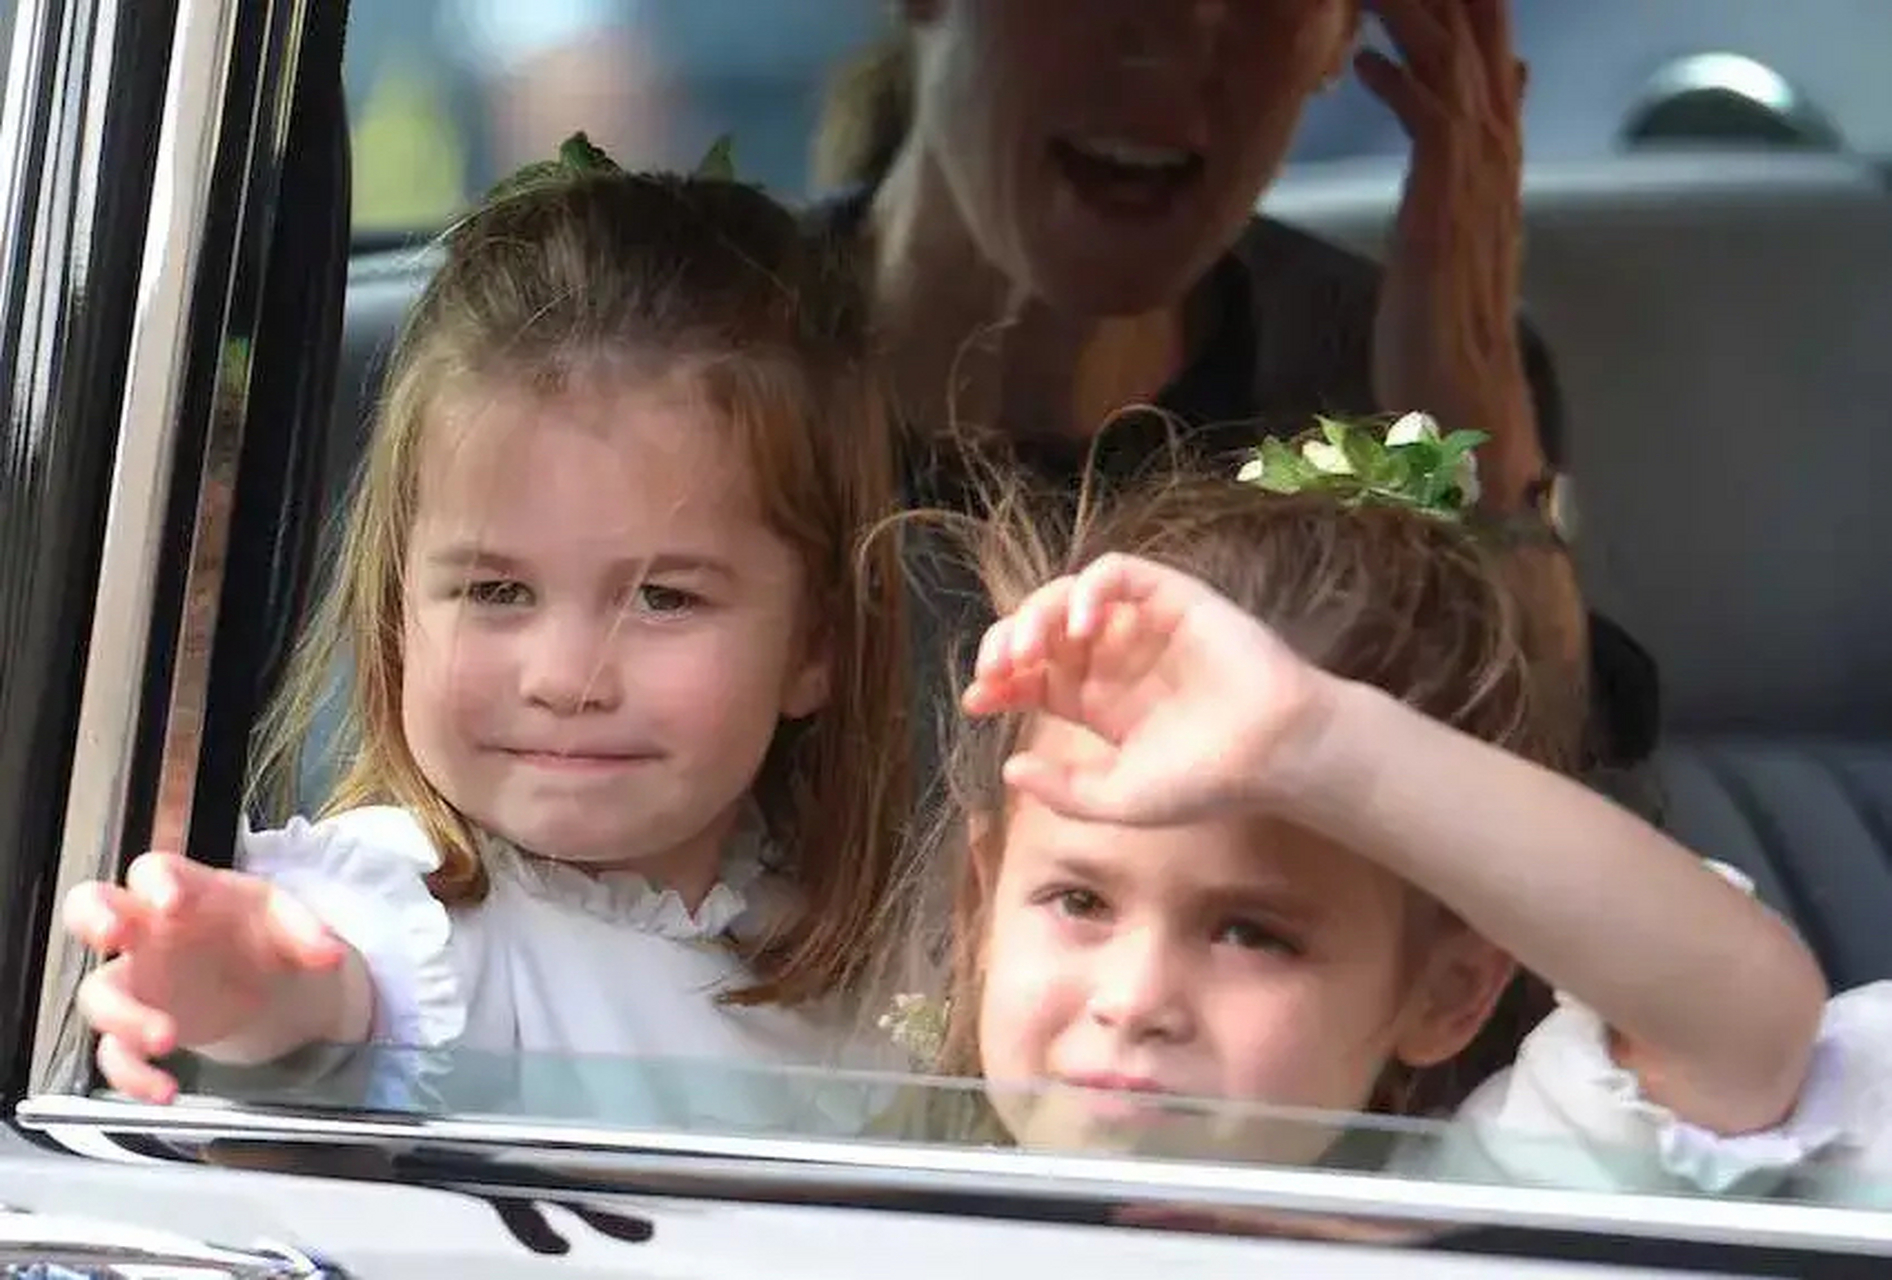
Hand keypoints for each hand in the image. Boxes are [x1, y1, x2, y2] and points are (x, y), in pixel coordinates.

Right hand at [62, 852, 343, 1102]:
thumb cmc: (259, 932)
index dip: (156, 882)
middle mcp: (147, 930)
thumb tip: (329, 955)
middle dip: (93, 917)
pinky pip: (116, 1052)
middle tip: (112, 936)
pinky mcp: (136, 1026)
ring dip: (123, 1017)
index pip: (154, 869)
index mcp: (185, 890)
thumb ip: (307, 932)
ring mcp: (137, 978)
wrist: (261, 979)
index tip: (171, 902)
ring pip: (98, 992)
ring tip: (168, 1038)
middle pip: (89, 906)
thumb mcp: (287, 920)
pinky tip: (164, 1089)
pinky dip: (133, 1075)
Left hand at [960, 554, 1333, 825]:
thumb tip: (1008, 768)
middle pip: (1040, 631)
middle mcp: (1113, 656)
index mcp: (1097, 699)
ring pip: (1068, 595)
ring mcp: (1141, 624)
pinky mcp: (1172, 596)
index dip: (998, 681)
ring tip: (1028, 650)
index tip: (976, 700)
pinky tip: (1081, 627)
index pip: (1031, 675)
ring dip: (1036, 615)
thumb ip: (1064, 790)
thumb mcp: (1118, 799)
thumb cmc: (1205, 781)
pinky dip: (1089, 589)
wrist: (1273, 754)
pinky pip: (1117, 573)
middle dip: (1006, 643)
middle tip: (995, 671)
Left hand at [1361, 0, 1544, 500]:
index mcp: (1494, 166)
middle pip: (1484, 49)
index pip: (1491, 61)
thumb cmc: (1444, 327)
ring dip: (1421, 17)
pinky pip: (1434, 129)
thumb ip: (1469, 170)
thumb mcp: (1454, 234)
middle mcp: (1496, 165)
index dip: (1475, 9)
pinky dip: (1401, 87)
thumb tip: (1489, 117)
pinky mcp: (1444, 217)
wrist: (1462, 398)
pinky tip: (1362, 64)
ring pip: (1460, 74)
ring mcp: (1476, 188)